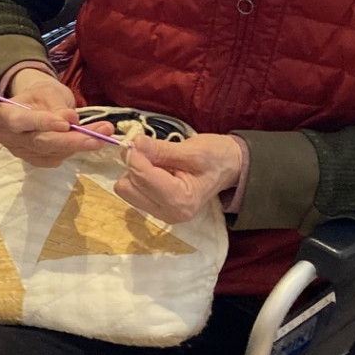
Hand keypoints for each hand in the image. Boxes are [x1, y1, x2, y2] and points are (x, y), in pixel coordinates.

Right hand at [0, 69, 109, 167]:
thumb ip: (57, 105)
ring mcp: (21, 152)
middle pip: (40, 142)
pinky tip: (90, 139)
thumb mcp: (48, 91)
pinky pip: (57, 158)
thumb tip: (70, 119)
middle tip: (100, 134)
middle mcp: (8, 137)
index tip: (67, 124)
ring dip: (81, 144)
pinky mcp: (36, 161)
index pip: (20, 122)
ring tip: (105, 132)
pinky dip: (75, 149)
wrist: (36, 105)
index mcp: (3, 114)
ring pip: (52, 152)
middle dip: (72, 139)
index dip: (43, 124)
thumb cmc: (40, 95)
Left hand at [115, 133, 243, 223]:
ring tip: (161, 163)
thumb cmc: (216, 157)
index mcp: (180, 201)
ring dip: (136, 171)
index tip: (140, 141)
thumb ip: (161, 150)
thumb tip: (134, 144)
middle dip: (136, 165)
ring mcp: (159, 213)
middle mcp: (168, 213)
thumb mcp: (193, 149)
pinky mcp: (153, 209)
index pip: (141, 177)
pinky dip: (139, 177)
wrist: (229, 168)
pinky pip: (132, 190)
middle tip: (155, 152)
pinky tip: (159, 171)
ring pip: (126, 189)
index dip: (135, 155)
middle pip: (127, 186)